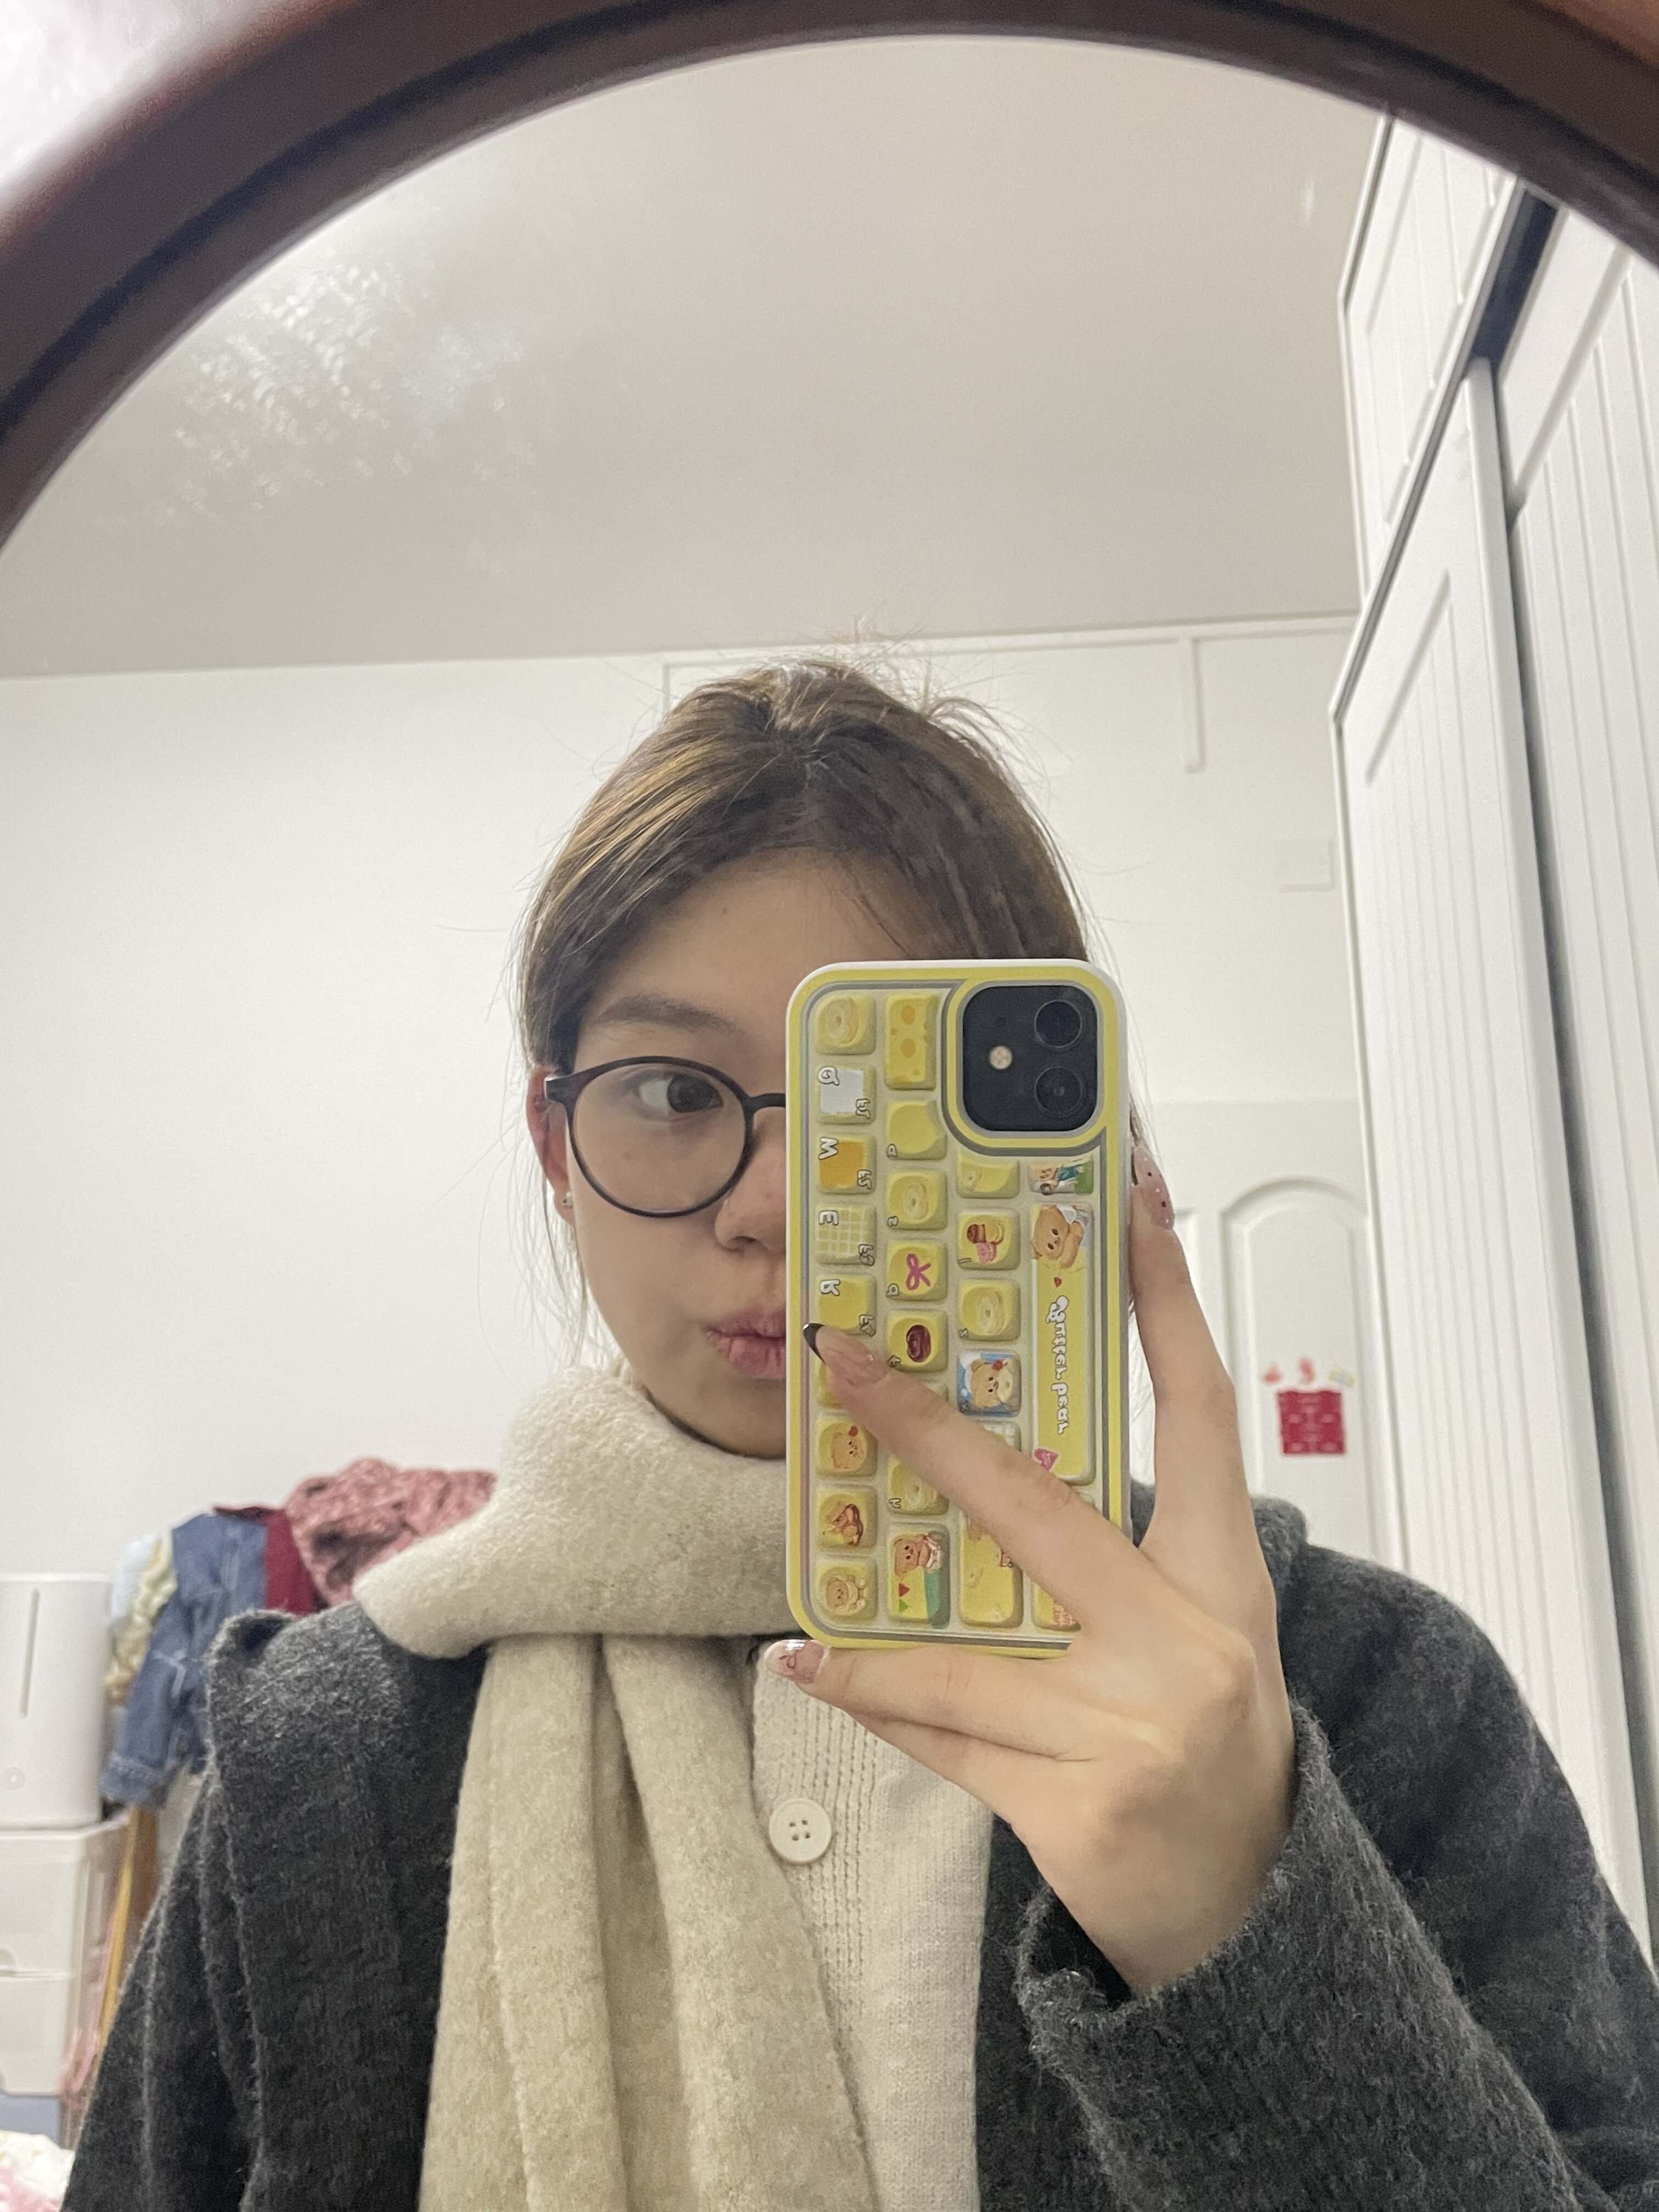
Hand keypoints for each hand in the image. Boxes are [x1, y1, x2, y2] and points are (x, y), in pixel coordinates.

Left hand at [771, 1147, 1297, 1997]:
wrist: (1249, 1918)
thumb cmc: (1204, 1752)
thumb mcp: (1186, 1640)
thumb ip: (1107, 1564)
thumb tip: (982, 1478)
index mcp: (1224, 1577)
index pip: (1197, 1409)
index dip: (1165, 1299)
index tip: (1131, 1198)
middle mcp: (1189, 1636)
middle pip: (1039, 1503)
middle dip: (927, 1429)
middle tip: (843, 1360)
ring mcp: (1136, 1722)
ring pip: (964, 1655)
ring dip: (868, 1631)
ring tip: (800, 1612)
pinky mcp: (1081, 1800)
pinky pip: (945, 1737)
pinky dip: (874, 1705)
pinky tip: (816, 1678)